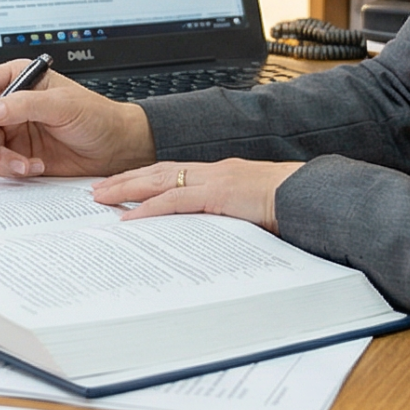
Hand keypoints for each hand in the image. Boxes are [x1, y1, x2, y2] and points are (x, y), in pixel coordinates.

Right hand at [0, 61, 155, 178]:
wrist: (117, 149)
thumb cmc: (98, 117)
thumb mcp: (62, 105)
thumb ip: (24, 105)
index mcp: (20, 80)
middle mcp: (13, 104)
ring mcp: (15, 130)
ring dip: (1, 159)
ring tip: (24, 164)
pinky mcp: (21, 154)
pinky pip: (1, 164)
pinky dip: (13, 169)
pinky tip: (34, 167)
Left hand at [92, 159, 302, 232]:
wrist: (312, 197)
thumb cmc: (290, 206)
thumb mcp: (252, 212)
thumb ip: (229, 218)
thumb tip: (210, 238)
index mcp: (220, 175)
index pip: (173, 173)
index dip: (145, 179)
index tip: (122, 186)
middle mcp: (213, 172)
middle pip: (158, 171)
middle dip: (126, 180)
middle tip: (97, 189)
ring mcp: (215, 180)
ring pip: (159, 181)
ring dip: (127, 188)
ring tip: (101, 197)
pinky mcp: (219, 194)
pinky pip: (176, 201)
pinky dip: (149, 209)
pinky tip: (130, 217)